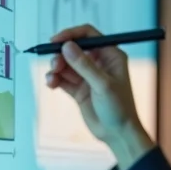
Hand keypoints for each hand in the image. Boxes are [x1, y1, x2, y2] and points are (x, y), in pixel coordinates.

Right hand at [43, 23, 141, 143]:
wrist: (118, 134)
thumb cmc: (120, 109)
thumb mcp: (103, 85)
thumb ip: (84, 65)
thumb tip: (67, 46)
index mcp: (111, 55)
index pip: (89, 35)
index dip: (71, 35)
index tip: (56, 41)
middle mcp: (99, 63)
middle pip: (73, 48)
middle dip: (61, 54)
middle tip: (54, 65)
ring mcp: (88, 76)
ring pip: (65, 64)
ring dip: (56, 68)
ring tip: (52, 78)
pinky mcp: (79, 89)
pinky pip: (62, 78)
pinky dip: (55, 79)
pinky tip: (51, 84)